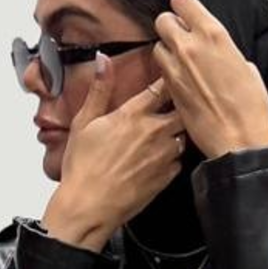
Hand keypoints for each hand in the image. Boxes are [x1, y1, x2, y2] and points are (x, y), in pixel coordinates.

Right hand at [49, 55, 186, 239]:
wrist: (88, 207)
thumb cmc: (82, 167)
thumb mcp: (84, 122)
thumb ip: (99, 89)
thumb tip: (103, 61)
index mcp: (133, 115)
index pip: (162, 86)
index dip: (169, 78)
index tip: (172, 73)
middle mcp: (154, 132)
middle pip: (183, 109)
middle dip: (182, 104)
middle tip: (175, 102)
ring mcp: (164, 155)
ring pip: (184, 133)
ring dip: (178, 130)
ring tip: (165, 131)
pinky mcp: (167, 176)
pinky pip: (180, 159)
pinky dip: (174, 155)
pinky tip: (159, 157)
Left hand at [149, 0, 267, 160]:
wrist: (239, 139)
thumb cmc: (250, 108)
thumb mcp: (247, 68)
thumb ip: (228, 53)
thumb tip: (222, 54)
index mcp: (213, 34)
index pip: (182, 0)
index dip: (183, 7)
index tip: (187, 14)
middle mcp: (190, 46)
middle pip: (163, 19)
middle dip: (171, 27)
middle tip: (182, 38)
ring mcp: (176, 68)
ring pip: (158, 45)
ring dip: (167, 50)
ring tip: (182, 63)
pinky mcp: (169, 89)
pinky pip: (160, 70)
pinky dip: (168, 72)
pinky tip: (182, 81)